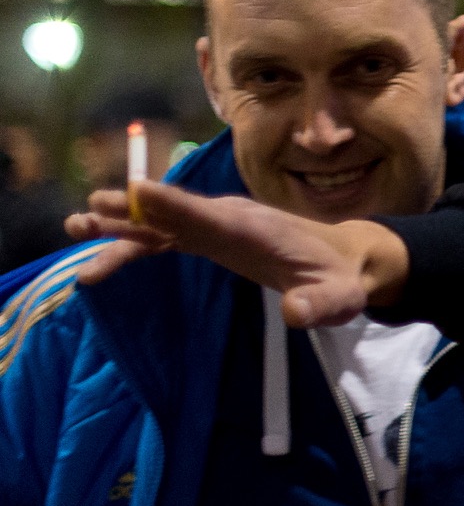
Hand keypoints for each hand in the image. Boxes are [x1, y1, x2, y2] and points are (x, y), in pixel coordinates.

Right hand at [65, 180, 409, 326]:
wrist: (345, 258)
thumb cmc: (341, 280)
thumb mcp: (340, 298)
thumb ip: (320, 304)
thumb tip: (296, 313)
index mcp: (255, 229)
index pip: (209, 216)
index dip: (174, 204)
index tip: (138, 191)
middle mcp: (229, 221)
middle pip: (173, 214)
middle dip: (132, 213)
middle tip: (88, 212)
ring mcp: (216, 228)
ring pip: (160, 224)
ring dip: (120, 226)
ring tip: (75, 225)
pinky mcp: (210, 240)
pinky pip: (163, 238)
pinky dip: (132, 244)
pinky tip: (99, 258)